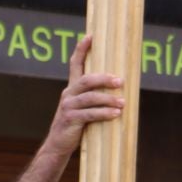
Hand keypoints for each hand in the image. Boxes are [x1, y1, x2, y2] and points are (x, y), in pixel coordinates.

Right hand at [41, 37, 124, 158]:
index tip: (90, 36)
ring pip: (90, 98)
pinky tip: (116, 115)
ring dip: (108, 99)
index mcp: (71, 88)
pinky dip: (104, 114)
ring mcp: (68, 107)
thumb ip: (94, 99)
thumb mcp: (82, 109)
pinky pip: (90, 114)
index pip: (75, 64)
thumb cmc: (75, 126)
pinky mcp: (70, 120)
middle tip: (120, 81)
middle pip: (86, 80)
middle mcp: (68, 94)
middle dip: (104, 79)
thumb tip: (119, 91)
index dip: (81, 49)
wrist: (58, 146)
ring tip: (123, 102)